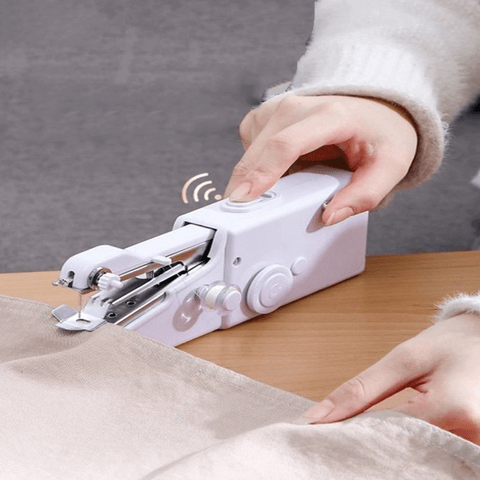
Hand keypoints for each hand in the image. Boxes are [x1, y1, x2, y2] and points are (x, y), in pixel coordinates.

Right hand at [224, 95, 417, 224]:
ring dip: (252, 178)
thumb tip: (329, 217)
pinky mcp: (267, 115)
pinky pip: (248, 147)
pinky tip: (276, 172)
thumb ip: (364, 195)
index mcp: (331, 115)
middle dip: (246, 187)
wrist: (375, 106)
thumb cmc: (381, 133)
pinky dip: (255, 166)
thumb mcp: (390, 167)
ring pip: (248, 152)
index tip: (243, 198)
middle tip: (245, 219)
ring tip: (274, 194)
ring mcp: (278, 108)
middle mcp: (298, 105)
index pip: (286, 145)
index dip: (262, 173)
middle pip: (259, 151)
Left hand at [301, 314, 479, 444]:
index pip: (391, 436)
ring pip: (422, 462)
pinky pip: (437, 459)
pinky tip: (395, 441)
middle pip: (408, 456)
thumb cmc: (449, 345)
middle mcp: (474, 436)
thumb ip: (361, 389)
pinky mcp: (475, 448)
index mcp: (454, 408)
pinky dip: (413, 451)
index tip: (328, 435)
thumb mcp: (403, 358)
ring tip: (369, 439)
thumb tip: (318, 416)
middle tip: (346, 440)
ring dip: (394, 451)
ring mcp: (477, 446)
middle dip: (374, 449)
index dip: (356, 436)